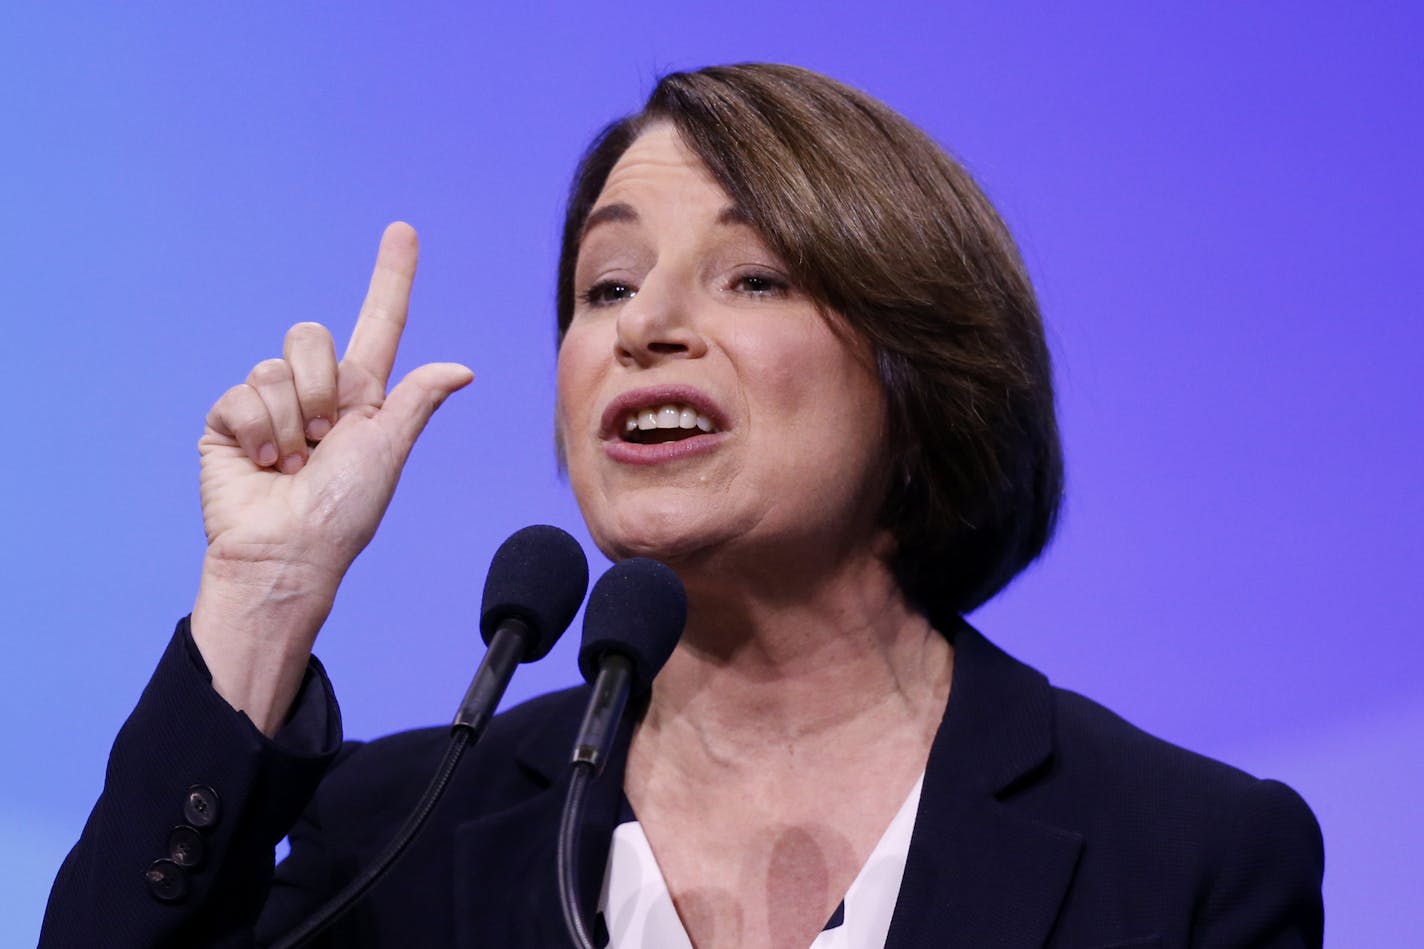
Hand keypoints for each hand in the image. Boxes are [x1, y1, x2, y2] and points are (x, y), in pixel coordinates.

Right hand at [191, 223, 472, 731]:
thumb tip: (462, 369)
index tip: (403, 230)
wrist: (288, 555)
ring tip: (292, 464)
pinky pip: (242, 395)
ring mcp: (269, 406)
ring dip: (290, 422)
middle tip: (323, 442)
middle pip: (311, 336)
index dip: (391, 277)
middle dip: (321, 389)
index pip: (380, 323)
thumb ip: (415, 402)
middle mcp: (315, 392)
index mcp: (362, 395)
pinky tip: (263, 466)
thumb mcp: (389, 453)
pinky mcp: (229, 420)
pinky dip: (258, 433)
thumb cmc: (344, 514)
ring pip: (275, 366)